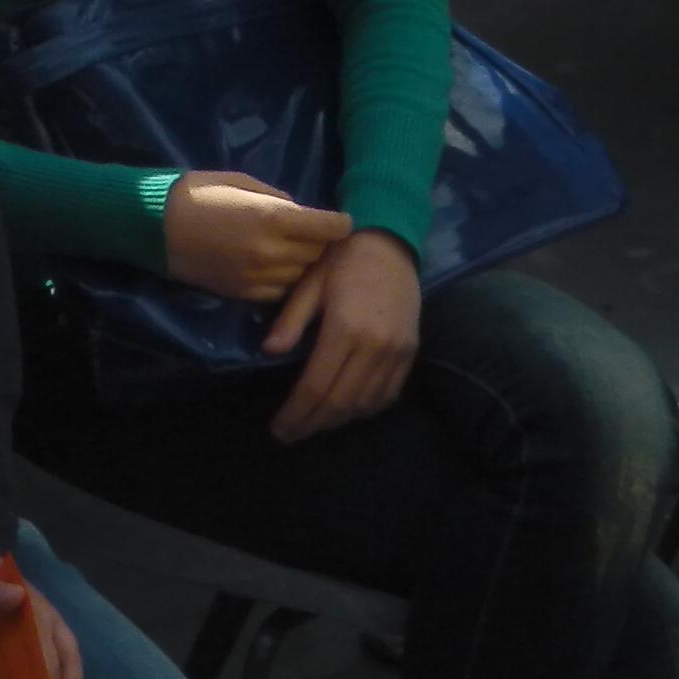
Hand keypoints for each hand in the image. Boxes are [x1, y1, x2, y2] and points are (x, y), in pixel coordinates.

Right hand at [159, 170, 350, 305]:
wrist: (154, 226)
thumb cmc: (196, 193)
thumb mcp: (238, 182)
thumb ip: (275, 198)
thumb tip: (300, 212)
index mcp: (272, 217)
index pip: (328, 227)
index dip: (340, 224)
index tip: (343, 222)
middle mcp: (272, 251)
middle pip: (318, 253)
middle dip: (320, 243)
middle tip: (315, 234)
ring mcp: (259, 277)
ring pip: (302, 275)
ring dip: (303, 263)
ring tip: (294, 251)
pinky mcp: (246, 294)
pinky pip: (281, 291)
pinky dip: (284, 279)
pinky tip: (274, 267)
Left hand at [265, 228, 422, 439]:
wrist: (389, 244)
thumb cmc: (341, 259)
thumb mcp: (309, 283)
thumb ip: (291, 320)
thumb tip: (267, 352)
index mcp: (344, 329)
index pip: (316, 386)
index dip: (296, 413)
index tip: (278, 428)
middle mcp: (374, 347)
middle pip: (340, 402)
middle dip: (312, 423)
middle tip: (290, 434)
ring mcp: (397, 353)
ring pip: (365, 404)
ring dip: (337, 420)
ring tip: (312, 424)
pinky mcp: (410, 354)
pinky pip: (387, 394)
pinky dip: (365, 409)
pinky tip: (346, 410)